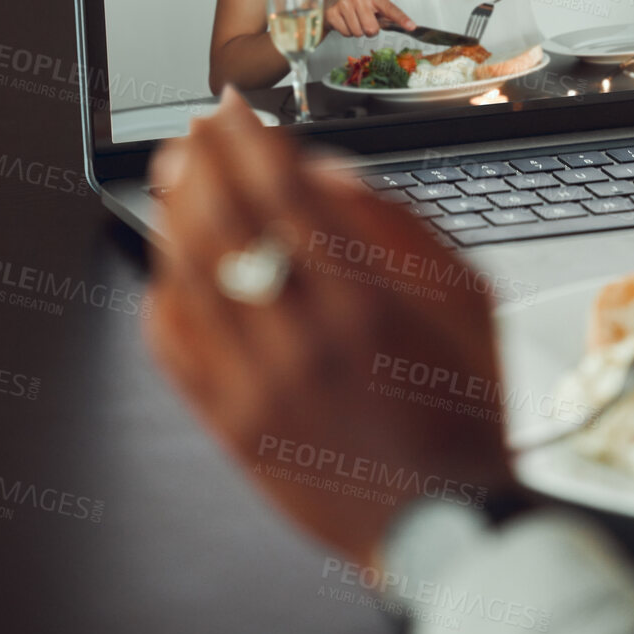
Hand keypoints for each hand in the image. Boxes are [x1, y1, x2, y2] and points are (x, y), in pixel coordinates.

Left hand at [144, 90, 514, 565]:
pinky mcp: (232, 428)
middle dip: (202, 163)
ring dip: (174, 216)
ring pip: (189, 279)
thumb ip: (403, 230)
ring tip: (174, 178)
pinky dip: (163, 299)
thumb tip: (331, 172)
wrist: (446, 524)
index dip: (250, 142)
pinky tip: (167, 268)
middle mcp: (303, 339)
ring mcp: (259, 387)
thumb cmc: (465, 414)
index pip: (283, 196)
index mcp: (365, 303)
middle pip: (225, 226)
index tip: (234, 109)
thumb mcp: (470, 305)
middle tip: (194, 131)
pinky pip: (175, 352)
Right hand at [323, 0, 413, 37]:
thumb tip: (405, 24)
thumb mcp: (370, 6)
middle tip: (362, 21)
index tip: (412, 26)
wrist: (328, 4)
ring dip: (357, 31)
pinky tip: (343, 23)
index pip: (390, 8)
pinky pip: (347, 34)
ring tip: (352, 21)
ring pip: (359, 33)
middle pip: (372, 29)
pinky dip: (346, 32)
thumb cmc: (354, 7)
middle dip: (369, 30)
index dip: (401, 19)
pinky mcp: (333, 13)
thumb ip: (386, 15)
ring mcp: (344, 4)